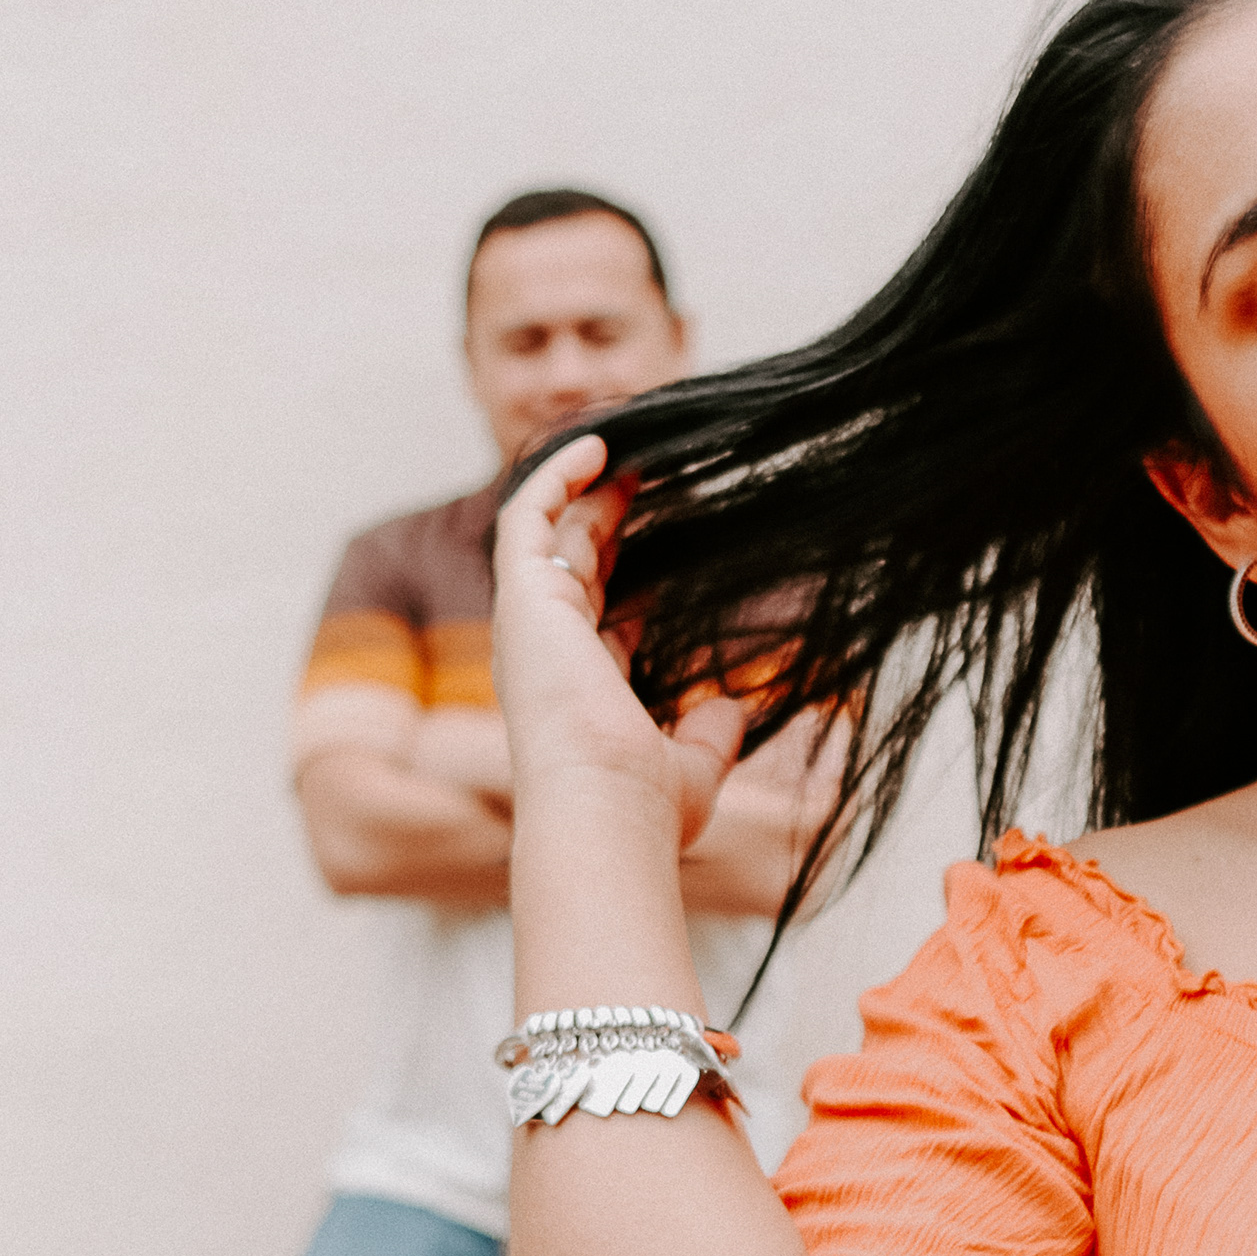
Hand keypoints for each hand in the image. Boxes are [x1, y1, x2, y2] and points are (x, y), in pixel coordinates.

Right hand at [492, 437, 745, 849]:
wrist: (604, 808)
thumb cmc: (641, 807)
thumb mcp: (693, 769)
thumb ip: (710, 736)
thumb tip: (733, 708)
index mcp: (575, 688)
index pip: (595, 617)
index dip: (623, 575)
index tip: (661, 542)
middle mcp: (542, 652)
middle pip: (568, 565)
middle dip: (601, 518)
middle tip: (643, 476)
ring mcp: (527, 622)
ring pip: (544, 532)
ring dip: (579, 488)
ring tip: (622, 448)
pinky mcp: (523, 596)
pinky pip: (526, 515)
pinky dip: (554, 476)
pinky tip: (598, 447)